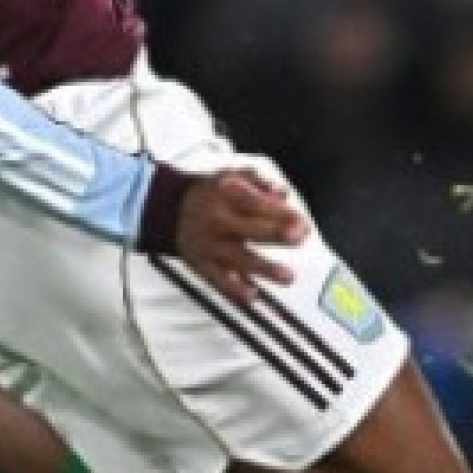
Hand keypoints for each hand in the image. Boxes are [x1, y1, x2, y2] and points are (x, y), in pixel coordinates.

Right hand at [177, 170, 308, 304]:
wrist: (169, 210)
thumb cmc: (211, 193)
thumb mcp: (230, 176)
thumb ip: (257, 181)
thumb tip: (282, 193)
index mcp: (225, 197)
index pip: (256, 203)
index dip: (281, 213)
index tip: (303, 221)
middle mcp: (217, 221)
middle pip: (250, 229)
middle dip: (277, 234)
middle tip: (300, 238)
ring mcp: (209, 246)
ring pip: (238, 258)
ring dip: (264, 268)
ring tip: (289, 277)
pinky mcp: (201, 265)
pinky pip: (217, 280)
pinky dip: (234, 290)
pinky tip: (253, 296)